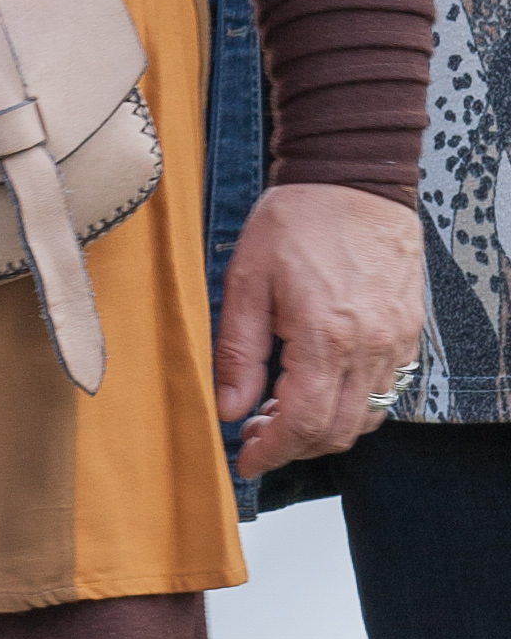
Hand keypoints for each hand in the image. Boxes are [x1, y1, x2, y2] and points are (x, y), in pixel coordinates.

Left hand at [214, 182, 424, 478]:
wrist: (354, 178)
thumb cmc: (296, 220)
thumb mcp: (247, 280)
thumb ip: (238, 352)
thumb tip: (230, 409)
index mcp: (326, 336)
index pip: (302, 423)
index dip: (271, 452)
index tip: (246, 460)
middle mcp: (370, 346)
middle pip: (336, 431)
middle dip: (293, 447)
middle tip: (257, 435)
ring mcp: (396, 340)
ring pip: (366, 417)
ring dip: (323, 428)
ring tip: (282, 409)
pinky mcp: (409, 331)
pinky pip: (386, 390)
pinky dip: (352, 403)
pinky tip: (318, 386)